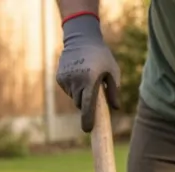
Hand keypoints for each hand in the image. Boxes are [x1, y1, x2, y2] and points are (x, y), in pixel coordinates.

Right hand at [55, 12, 120, 132]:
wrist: (81, 38)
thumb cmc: (101, 56)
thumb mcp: (113, 71)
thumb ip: (114, 91)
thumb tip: (115, 108)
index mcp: (90, 80)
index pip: (87, 105)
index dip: (88, 119)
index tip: (87, 130)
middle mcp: (76, 80)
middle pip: (80, 104)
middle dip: (87, 103)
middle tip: (93, 91)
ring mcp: (66, 79)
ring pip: (74, 97)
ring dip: (80, 94)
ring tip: (86, 78)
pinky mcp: (59, 78)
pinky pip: (68, 90)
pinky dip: (74, 87)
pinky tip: (78, 74)